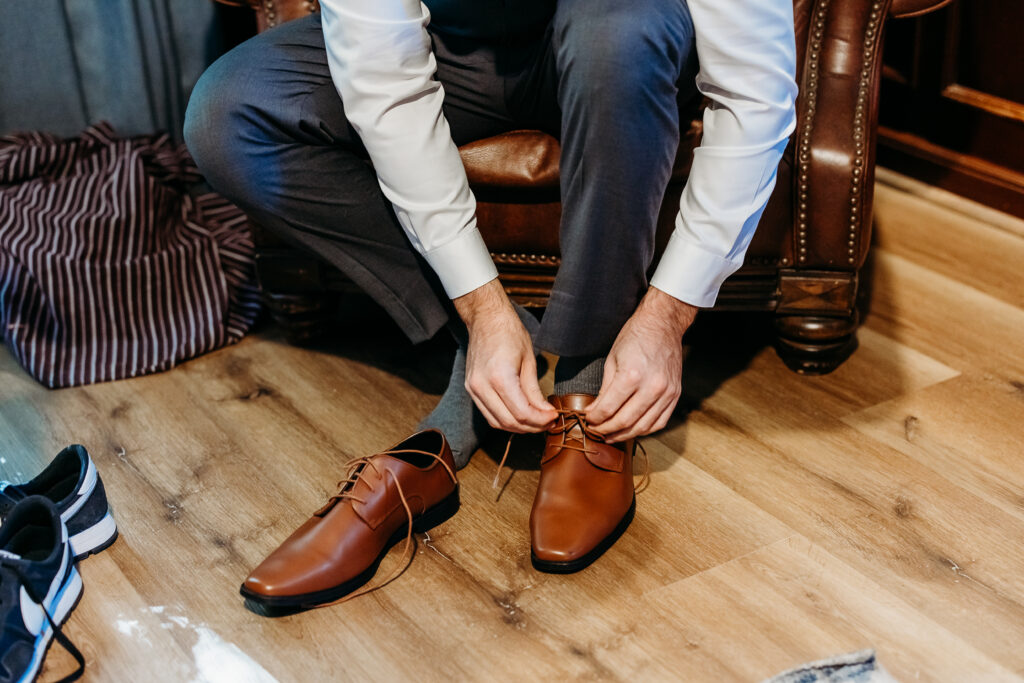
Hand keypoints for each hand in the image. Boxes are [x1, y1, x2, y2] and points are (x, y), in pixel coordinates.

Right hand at [454, 280, 556, 431]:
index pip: (522, 413)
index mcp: (499, 377)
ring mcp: (473, 389)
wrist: (486, 319)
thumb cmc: (509, 333)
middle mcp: (482, 386)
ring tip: (537, 422)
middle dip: (532, 427)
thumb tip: (546, 413)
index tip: (554, 417)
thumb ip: (535, 391)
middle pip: (509, 422)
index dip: (541, 420)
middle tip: (548, 423)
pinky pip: (489, 414)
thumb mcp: (529, 361)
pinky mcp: (471, 389)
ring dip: (518, 427)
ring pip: (497, 423)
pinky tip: (521, 416)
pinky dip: (505, 420)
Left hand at [585, 288, 696, 441]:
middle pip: (625, 421)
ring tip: (611, 435)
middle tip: (596, 431)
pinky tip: (632, 429)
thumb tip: (594, 411)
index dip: (594, 419)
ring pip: (643, 426)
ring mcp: (666, 392)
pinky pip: (660, 422)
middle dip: (607, 430)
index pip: (608, 409)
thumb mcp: (612, 360)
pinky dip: (645, 430)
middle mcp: (651, 387)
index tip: (587, 420)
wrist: (663, 324)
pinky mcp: (675, 394)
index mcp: (631, 376)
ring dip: (625, 435)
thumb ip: (605, 389)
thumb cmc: (635, 337)